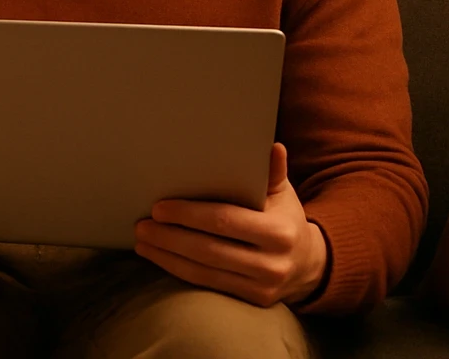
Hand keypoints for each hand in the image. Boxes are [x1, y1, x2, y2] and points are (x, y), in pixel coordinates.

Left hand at [132, 143, 328, 307]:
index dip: (189, 215)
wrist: (307, 264)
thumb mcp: (282, 194)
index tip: (159, 208)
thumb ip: (273, 172)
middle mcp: (272, 264)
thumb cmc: (284, 218)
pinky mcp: (251, 301)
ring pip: (203, 272)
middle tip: (141, 225)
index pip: (225, 221)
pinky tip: (159, 257)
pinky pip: (206, 285)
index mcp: (279, 232)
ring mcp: (261, 287)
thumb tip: (273, 147)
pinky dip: (178, 270)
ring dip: (167, 256)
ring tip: (142, 241)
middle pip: (209, 250)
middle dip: (170, 237)